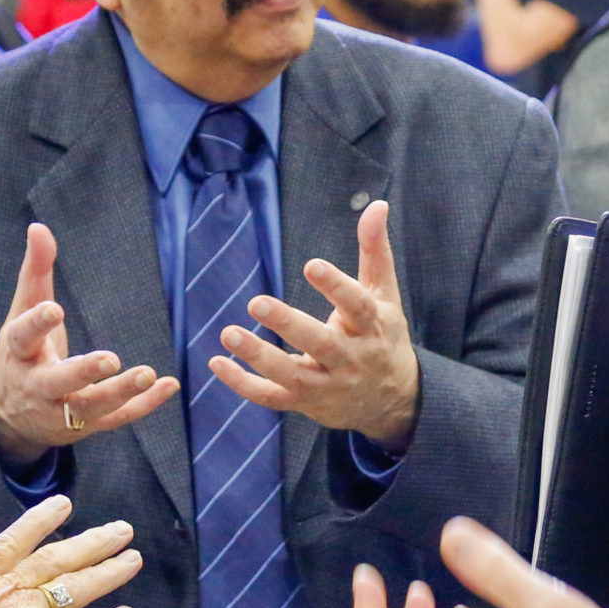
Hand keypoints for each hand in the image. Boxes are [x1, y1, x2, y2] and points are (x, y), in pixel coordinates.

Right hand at [0, 223, 179, 465]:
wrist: (9, 415)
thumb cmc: (22, 351)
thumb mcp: (22, 312)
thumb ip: (35, 271)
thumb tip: (38, 226)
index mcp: (18, 352)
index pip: (23, 337)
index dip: (38, 323)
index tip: (56, 309)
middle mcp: (37, 386)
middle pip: (58, 383)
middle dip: (83, 372)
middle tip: (110, 358)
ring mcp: (61, 412)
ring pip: (90, 407)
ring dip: (120, 392)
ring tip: (149, 373)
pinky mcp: (85, 428)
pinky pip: (115, 419)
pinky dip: (143, 406)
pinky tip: (168, 386)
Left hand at [212, 199, 419, 447]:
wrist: (392, 400)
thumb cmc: (382, 335)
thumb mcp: (385, 294)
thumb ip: (375, 251)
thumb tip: (377, 204)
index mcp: (373, 327)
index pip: (358, 306)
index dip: (336, 287)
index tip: (312, 265)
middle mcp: (352, 359)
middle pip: (322, 344)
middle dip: (289, 325)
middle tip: (257, 302)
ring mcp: (328, 385)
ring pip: (293, 375)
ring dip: (259, 357)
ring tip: (229, 332)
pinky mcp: (306, 403)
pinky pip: (272, 397)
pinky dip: (243, 384)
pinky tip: (216, 363)